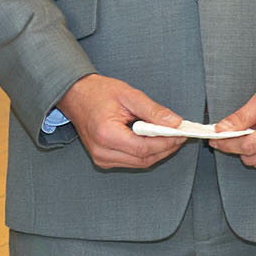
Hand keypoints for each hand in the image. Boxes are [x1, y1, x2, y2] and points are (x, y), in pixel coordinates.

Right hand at [56, 75, 186, 169]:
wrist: (75, 95)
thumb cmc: (97, 92)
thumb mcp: (128, 95)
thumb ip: (153, 110)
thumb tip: (174, 123)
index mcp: (106, 134)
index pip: (143, 148)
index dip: (166, 143)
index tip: (180, 134)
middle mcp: (102, 151)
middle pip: (143, 159)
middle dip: (165, 149)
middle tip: (180, 136)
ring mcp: (101, 158)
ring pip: (139, 163)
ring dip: (157, 152)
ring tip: (170, 137)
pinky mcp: (103, 160)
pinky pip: (131, 161)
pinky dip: (146, 153)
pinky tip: (154, 141)